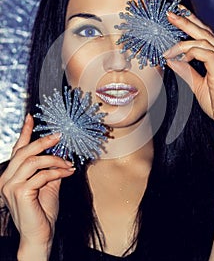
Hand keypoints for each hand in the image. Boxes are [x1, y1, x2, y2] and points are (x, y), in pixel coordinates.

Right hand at [0, 114, 74, 257]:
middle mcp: (6, 179)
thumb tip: (60, 153)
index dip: (25, 132)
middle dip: (44, 141)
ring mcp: (11, 186)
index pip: (17, 149)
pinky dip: (57, 172)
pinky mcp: (20, 193)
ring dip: (55, 160)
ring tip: (68, 163)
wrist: (40, 235)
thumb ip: (49, 169)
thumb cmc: (42, 212)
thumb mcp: (47, 185)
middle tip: (59, 136)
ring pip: (33, 161)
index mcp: (11, 175)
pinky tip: (67, 173)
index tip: (31, 117)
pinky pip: (42, 175)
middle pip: (25, 151)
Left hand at [164, 9, 213, 135]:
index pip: (205, 35)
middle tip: (170, 13)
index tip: (177, 15)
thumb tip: (171, 60)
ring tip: (166, 50)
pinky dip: (191, 53)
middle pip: (205, 33)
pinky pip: (206, 55)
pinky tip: (180, 59)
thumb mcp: (197, 84)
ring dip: (182, 44)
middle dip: (186, 21)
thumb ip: (185, 71)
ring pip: (204, 42)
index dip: (192, 23)